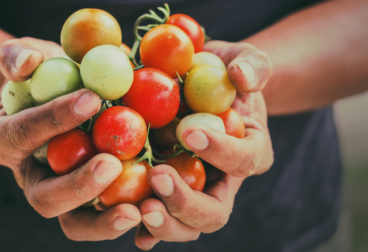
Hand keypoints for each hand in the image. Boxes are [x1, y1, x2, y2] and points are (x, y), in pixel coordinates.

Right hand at [0, 37, 140, 240]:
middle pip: (45, 198)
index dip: (54, 119)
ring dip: (104, 220)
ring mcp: (62, 194)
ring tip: (135, 209)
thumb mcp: (26, 56)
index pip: (24, 134)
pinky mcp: (90, 201)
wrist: (58, 98)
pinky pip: (104, 218)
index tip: (91, 99)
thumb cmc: (43, 77)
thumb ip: (18, 56)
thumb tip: (28, 62)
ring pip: (74, 223)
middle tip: (110, 164)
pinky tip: (153, 208)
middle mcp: (32, 178)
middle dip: (77, 185)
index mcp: (6, 143)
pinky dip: (126, 218)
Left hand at [134, 41, 273, 249]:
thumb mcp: (243, 58)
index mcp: (249, 151)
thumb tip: (241, 77)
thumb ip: (252, 64)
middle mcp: (222, 181)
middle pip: (214, 211)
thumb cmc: (222, 72)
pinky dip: (144, 228)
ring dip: (164, 223)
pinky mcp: (166, 191)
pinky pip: (158, 218)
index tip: (191, 132)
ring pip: (186, 226)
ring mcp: (193, 191)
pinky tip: (128, 223)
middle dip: (186, 201)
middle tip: (158, 177)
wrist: (199, 86)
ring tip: (140, 208)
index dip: (221, 151)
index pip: (244, 160)